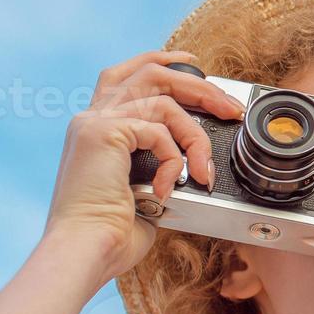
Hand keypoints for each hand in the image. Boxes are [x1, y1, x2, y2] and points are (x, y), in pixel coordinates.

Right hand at [41, 49, 245, 286]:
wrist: (84, 252)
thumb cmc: (111, 236)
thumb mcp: (144, 192)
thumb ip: (161, 167)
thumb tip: (193, 168)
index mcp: (96, 129)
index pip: (126, 76)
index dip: (160, 62)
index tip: (192, 62)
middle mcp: (91, 119)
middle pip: (151, 74)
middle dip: (198, 86)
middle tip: (229, 107)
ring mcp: (95, 122)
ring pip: (164, 101)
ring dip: (195, 134)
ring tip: (205, 168)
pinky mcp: (103, 132)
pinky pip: (159, 131)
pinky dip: (175, 158)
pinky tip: (169, 187)